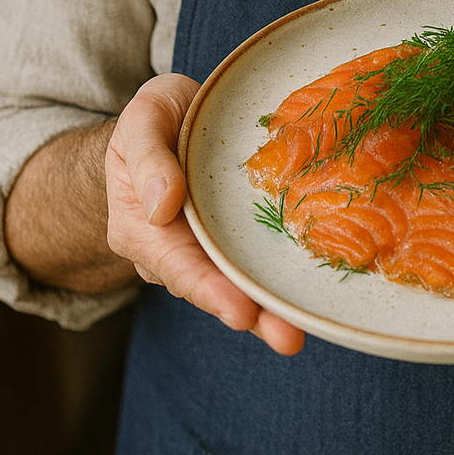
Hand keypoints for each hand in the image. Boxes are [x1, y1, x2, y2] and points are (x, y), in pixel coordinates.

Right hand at [105, 73, 305, 355]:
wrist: (173, 118)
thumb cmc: (155, 119)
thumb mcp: (142, 121)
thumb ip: (146, 157)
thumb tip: (161, 205)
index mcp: (143, 227)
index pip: (177, 265)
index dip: (209, 290)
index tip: (240, 312)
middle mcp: (175, 249)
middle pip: (213, 287)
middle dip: (251, 314)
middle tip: (288, 336)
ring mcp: (208, 248)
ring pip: (238, 284)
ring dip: (270, 311)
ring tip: (300, 333)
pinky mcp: (237, 240)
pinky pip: (258, 263)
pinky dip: (281, 282)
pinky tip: (312, 299)